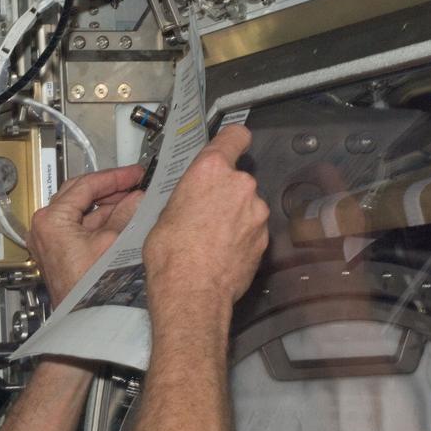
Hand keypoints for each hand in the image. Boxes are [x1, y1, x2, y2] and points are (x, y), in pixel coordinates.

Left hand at [29, 164, 144, 305]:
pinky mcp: (59, 253)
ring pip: (81, 212)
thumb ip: (126, 214)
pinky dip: (101, 222)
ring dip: (107, 205)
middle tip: (133, 182)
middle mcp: (44, 228)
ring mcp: (50, 241)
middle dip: (109, 188)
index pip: (85, 185)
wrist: (84, 321)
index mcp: (51, 219)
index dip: (114, 177)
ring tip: (134, 201)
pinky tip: (122, 220)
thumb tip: (137, 198)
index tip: (134, 174)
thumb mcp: (114, 242)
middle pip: (79, 195)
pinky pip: (80, 228)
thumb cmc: (89, 290)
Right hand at [143, 125, 268, 315]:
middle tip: (203, 212)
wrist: (192, 293)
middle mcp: (240, 185)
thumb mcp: (164, 214)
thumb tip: (191, 199)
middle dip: (224, 191)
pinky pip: (252, 229)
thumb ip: (188, 196)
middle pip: (237, 178)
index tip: (231, 144)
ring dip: (234, 216)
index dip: (232, 140)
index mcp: (211, 170)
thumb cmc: (171, 255)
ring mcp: (256, 212)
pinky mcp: (265, 237)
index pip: (235, 136)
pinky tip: (222, 252)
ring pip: (246, 206)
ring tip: (211, 238)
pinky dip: (241, 237)